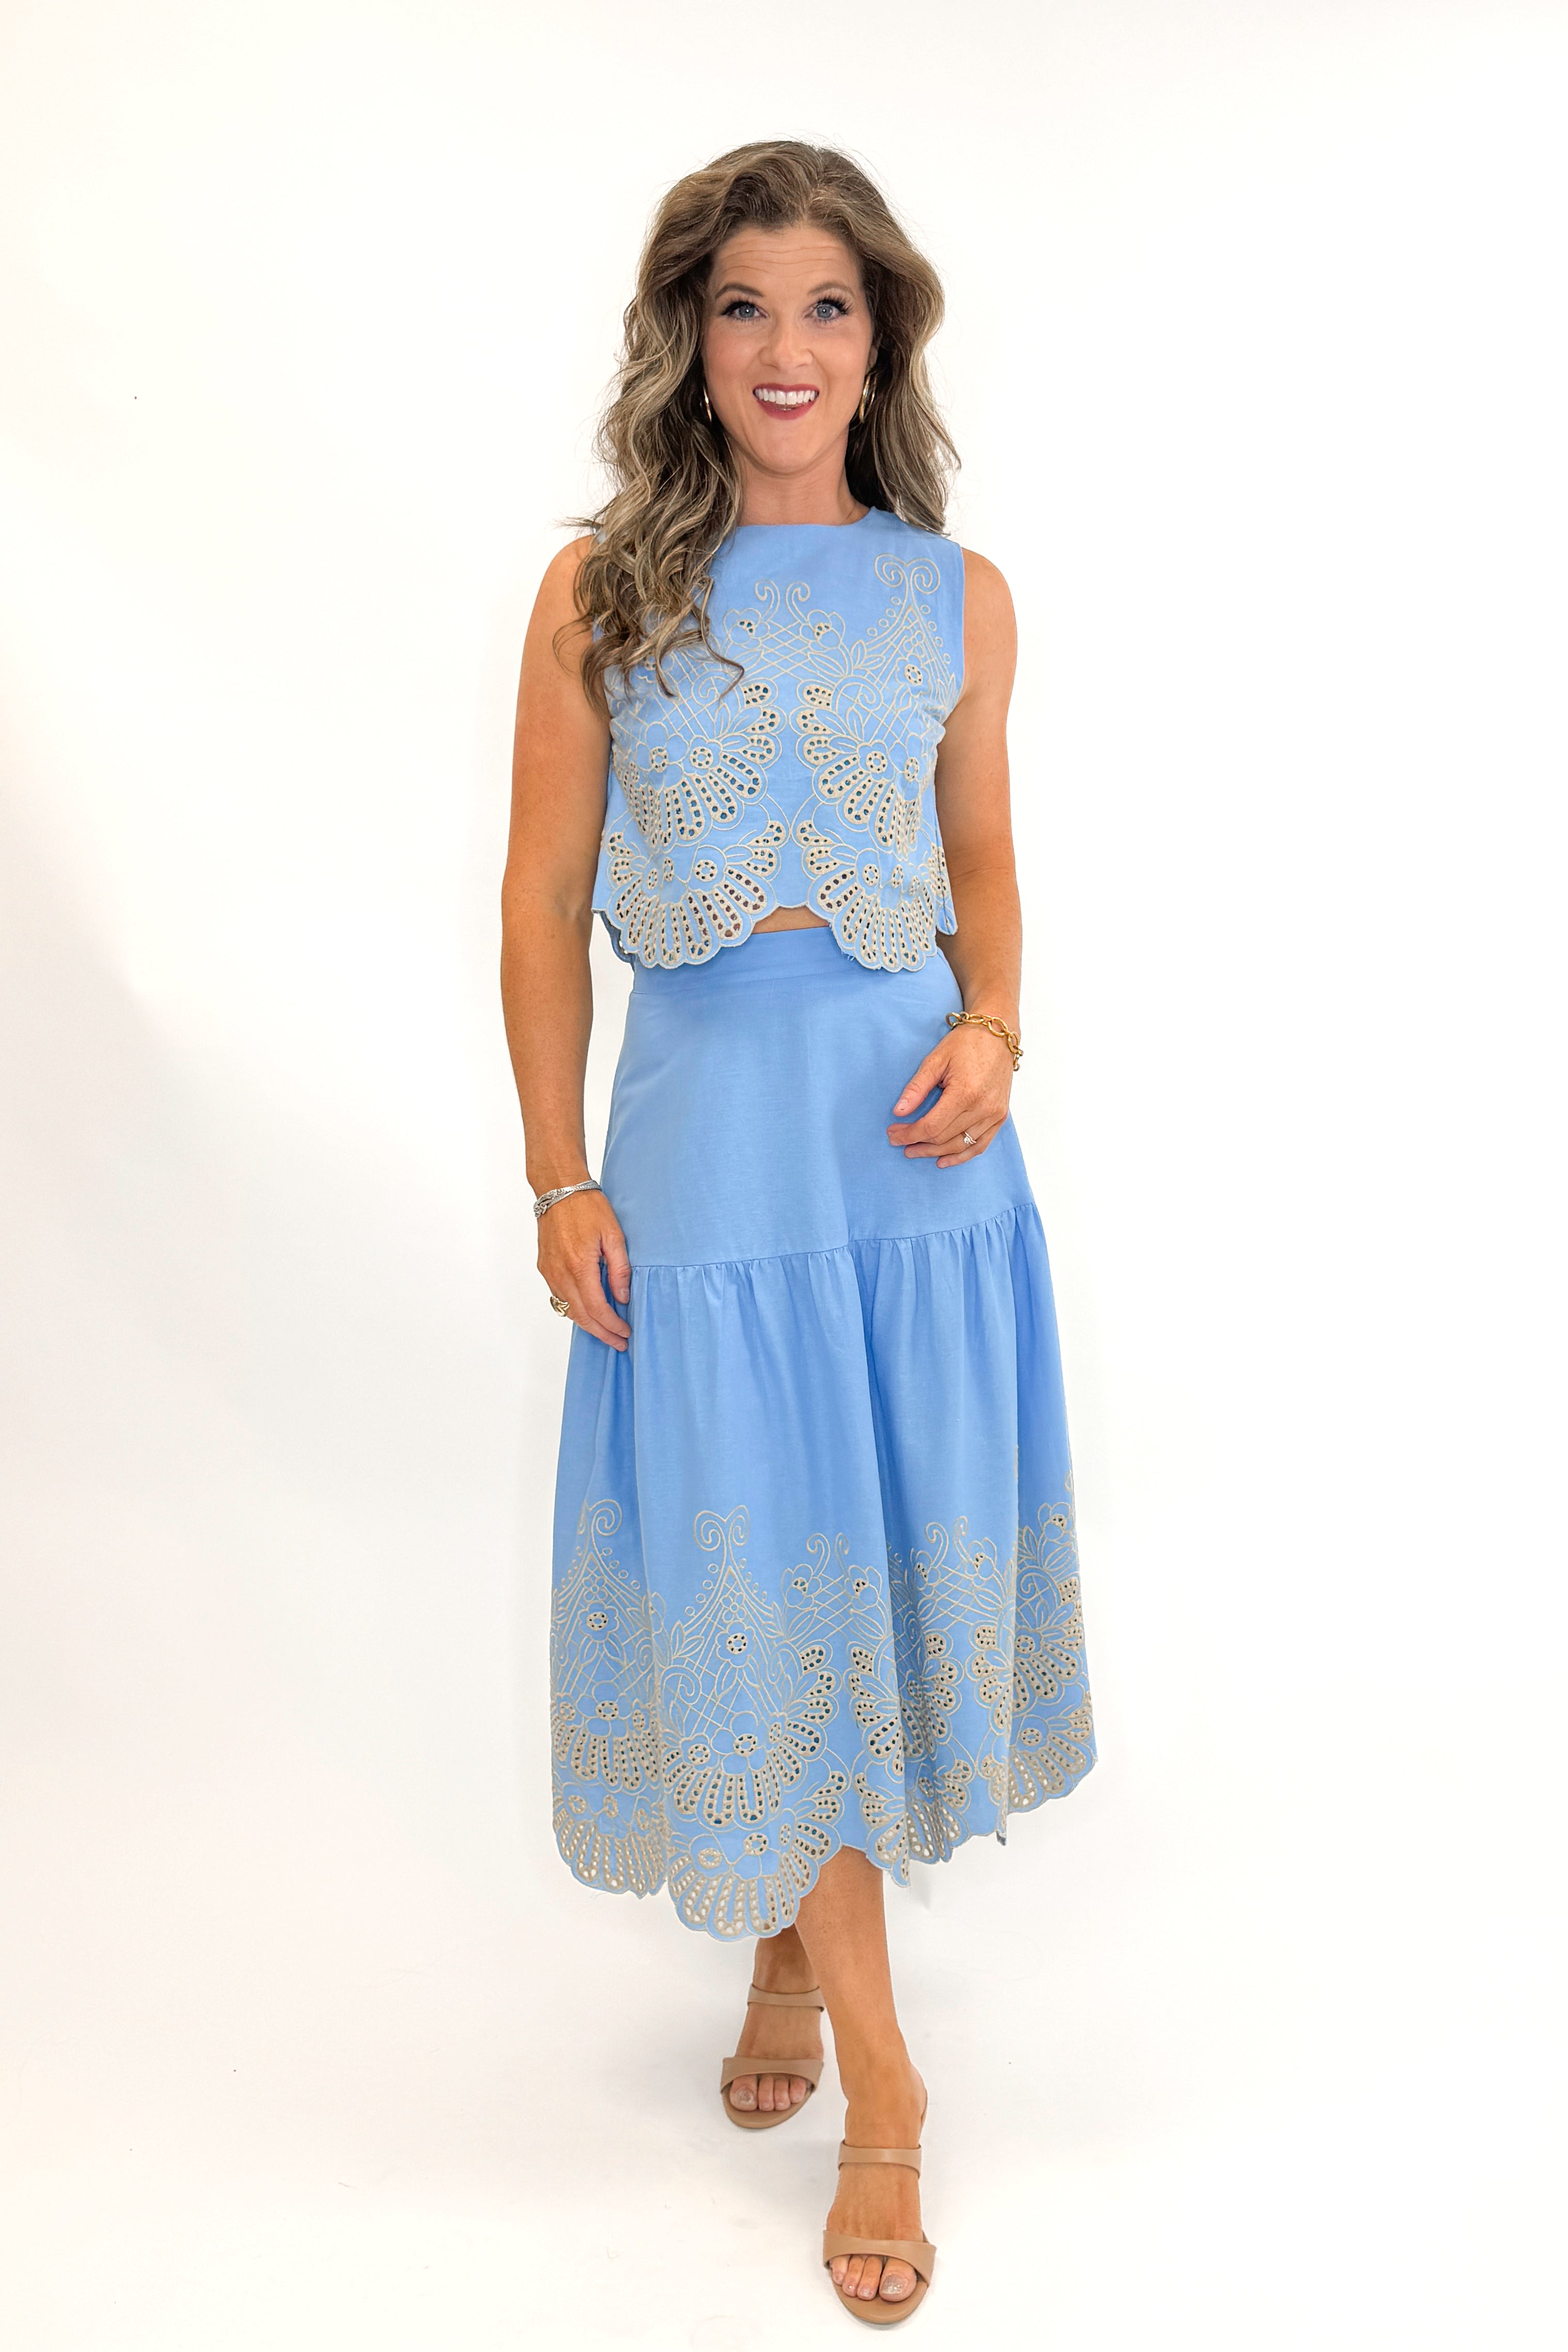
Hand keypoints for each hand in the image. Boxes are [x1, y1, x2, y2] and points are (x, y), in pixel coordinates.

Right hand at [537, 1188, 631, 1348]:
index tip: (625, 1333)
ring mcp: (550, 1273)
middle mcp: (560, 1274)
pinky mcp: (545, 1268)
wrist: (559, 1190)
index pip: (597, 1309)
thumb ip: (619, 1269)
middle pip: (581, 1316)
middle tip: (618, 1342)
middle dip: (601, 1333)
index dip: (612, 1326)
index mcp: (579, 1266)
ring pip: (568, 1310)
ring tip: (606, 1331)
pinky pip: (559, 1297)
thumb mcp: (613, 1235)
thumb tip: (622, 1297)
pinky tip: (589, 1311)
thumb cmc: (587, 1207)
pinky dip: (575, 1309)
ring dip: (588, 1324)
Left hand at [886, 1022, 1013, 1167]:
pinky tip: (943, 1160)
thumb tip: (899, 1111)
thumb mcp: (935, 1060)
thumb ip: (916, 1088)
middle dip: (917, 1142)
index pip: (931, 1125)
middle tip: (899, 1142)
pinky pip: (979, 1145)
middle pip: (943, 1138)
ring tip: (914, 1151)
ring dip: (934, 1152)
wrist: (997, 1036)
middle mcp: (982, 1108)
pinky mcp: (1000, 1117)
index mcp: (965, 1092)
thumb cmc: (965, 1044)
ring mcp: (994, 1114)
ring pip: (959, 1145)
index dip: (909, 1134)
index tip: (893, 1134)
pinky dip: (961, 1156)